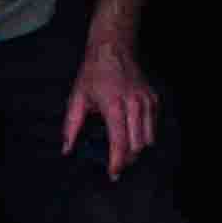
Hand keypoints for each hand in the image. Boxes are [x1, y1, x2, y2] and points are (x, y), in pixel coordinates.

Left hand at [65, 38, 159, 175]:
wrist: (113, 48)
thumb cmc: (94, 72)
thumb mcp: (77, 97)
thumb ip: (71, 126)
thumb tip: (67, 149)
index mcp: (113, 105)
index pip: (119, 142)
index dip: (116, 162)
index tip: (112, 174)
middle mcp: (134, 104)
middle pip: (136, 145)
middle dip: (127, 160)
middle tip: (116, 165)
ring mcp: (146, 101)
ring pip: (148, 139)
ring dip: (137, 150)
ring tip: (125, 153)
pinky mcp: (154, 99)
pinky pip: (153, 126)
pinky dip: (145, 135)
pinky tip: (133, 135)